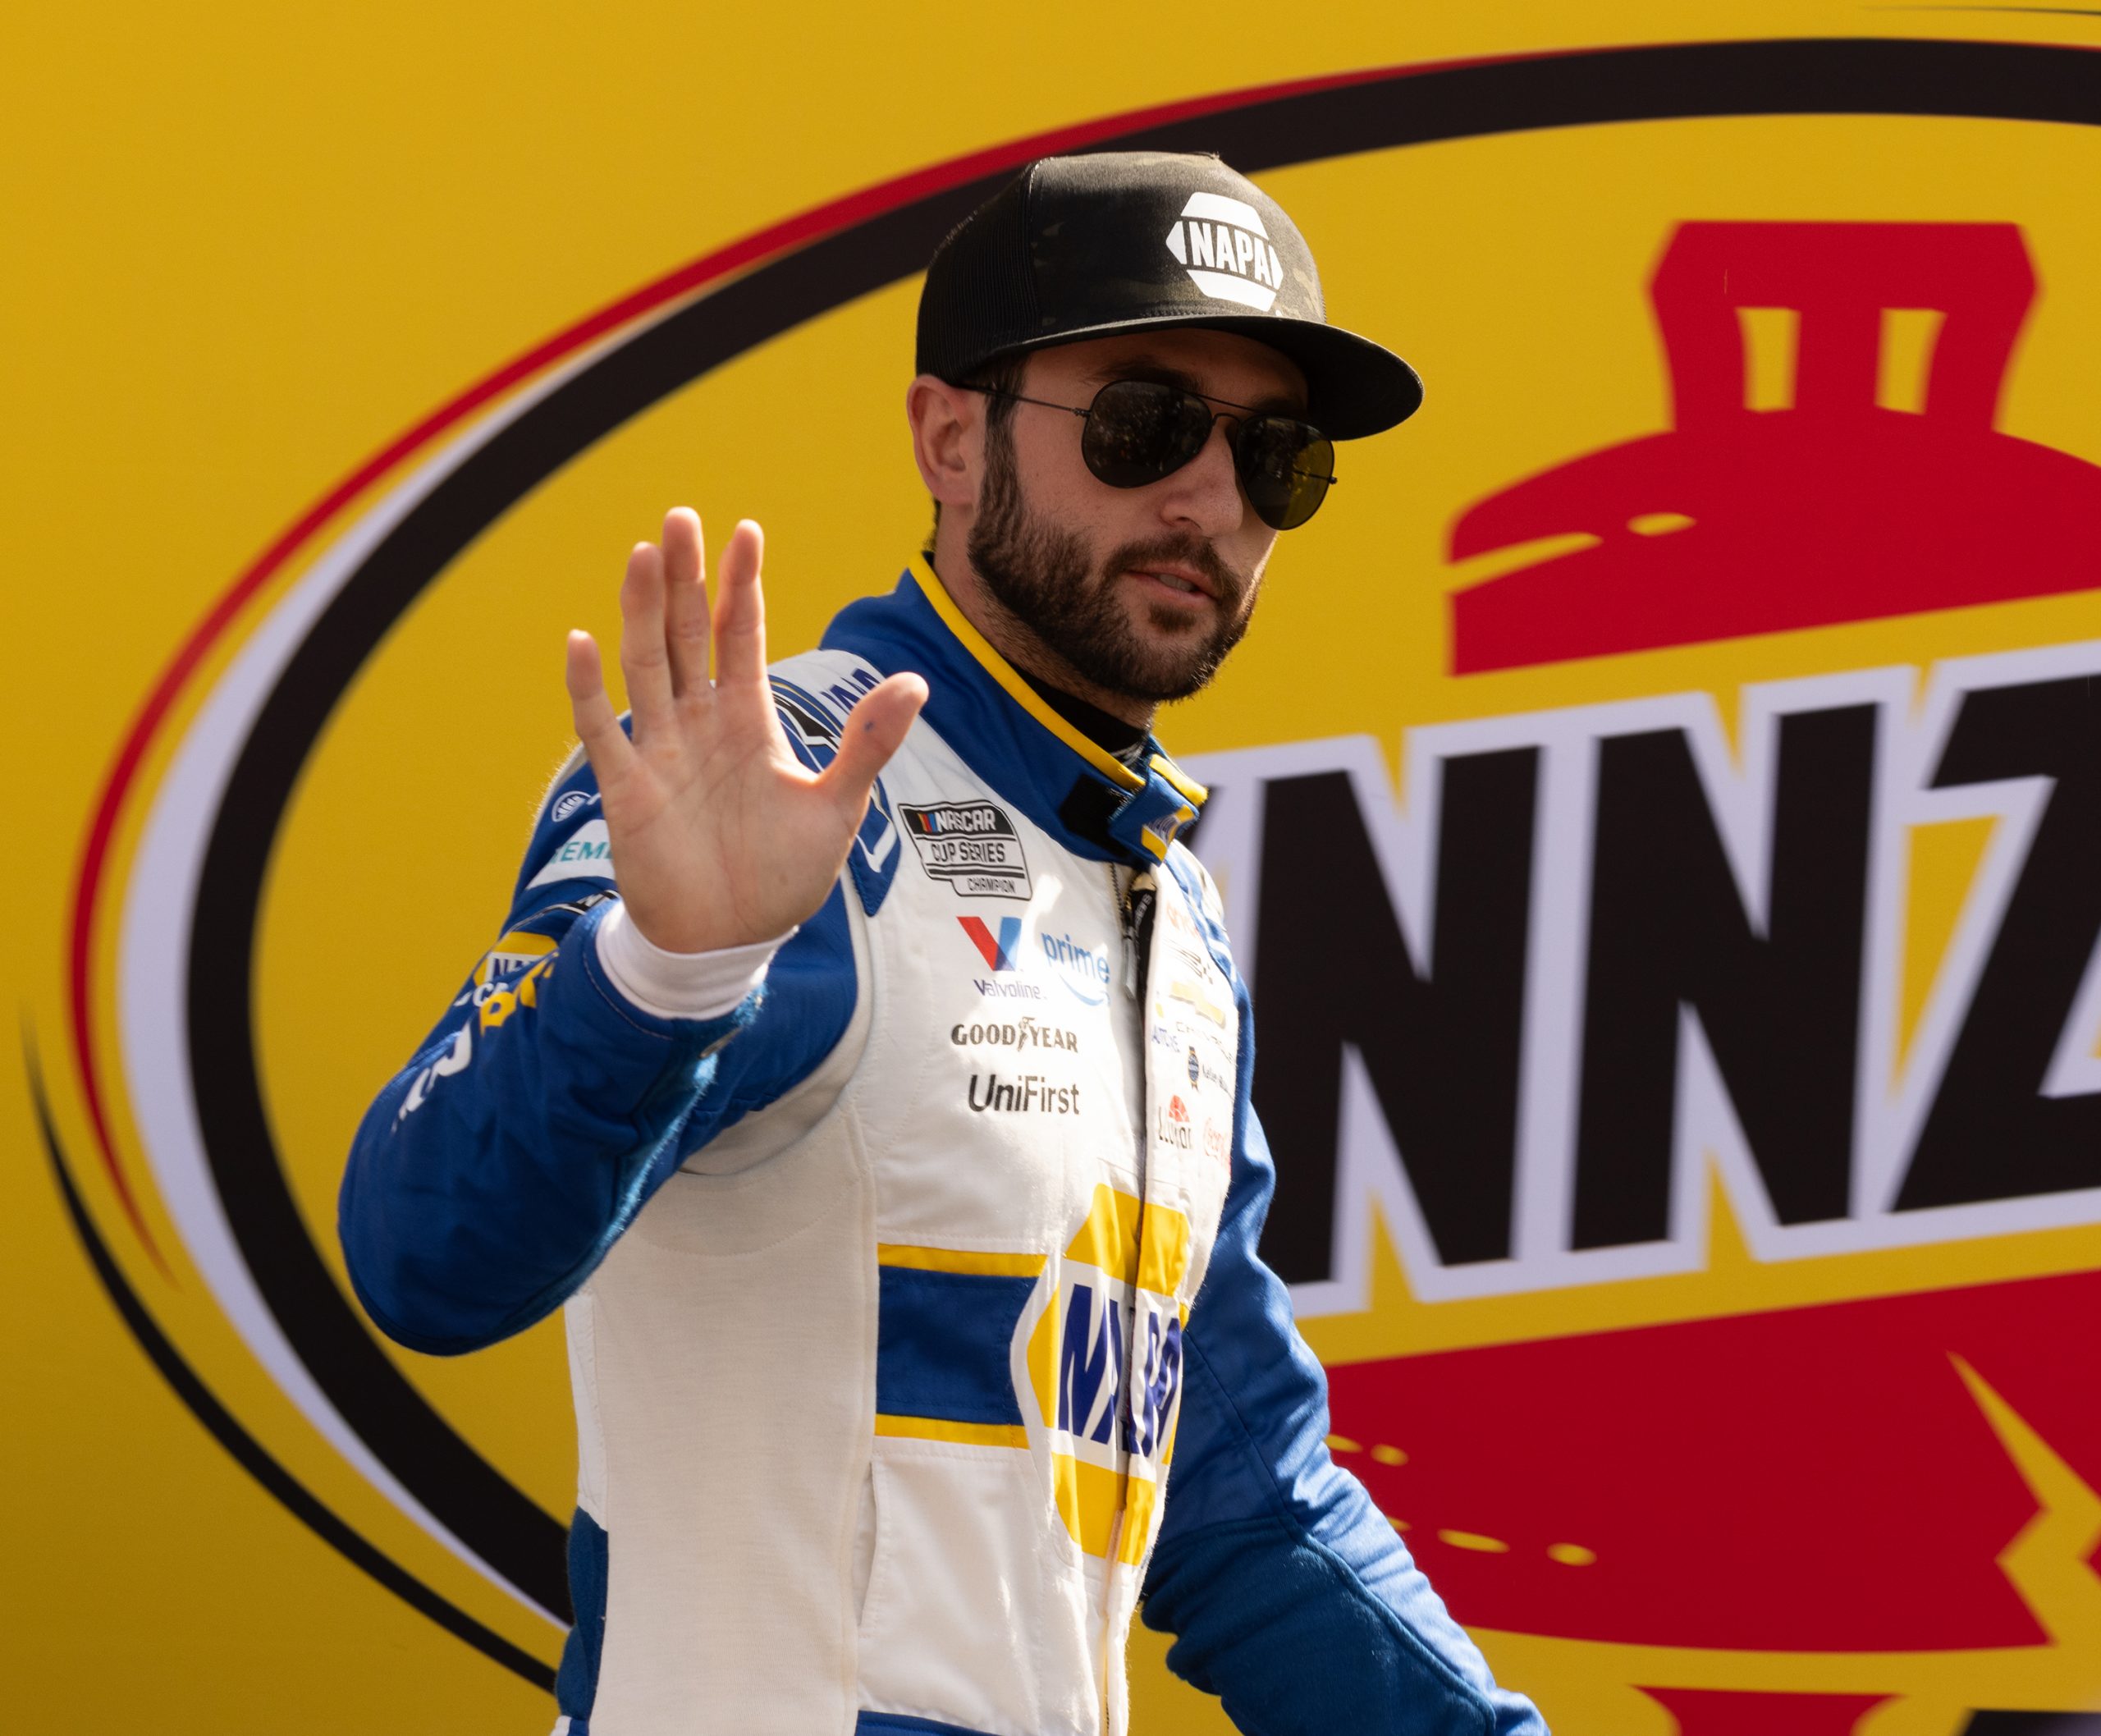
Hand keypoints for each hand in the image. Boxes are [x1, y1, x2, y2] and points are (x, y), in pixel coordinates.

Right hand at [564, 510, 925, 952]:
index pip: (742, 635)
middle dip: (686, 578)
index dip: (742, 585)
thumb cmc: (781, 875)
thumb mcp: (838, 808)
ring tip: (644, 555)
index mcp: (749, 719)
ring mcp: (660, 751)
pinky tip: (581, 640)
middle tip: (681, 517)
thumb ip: (867, 744)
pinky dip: (588, 689)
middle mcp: (700, 722)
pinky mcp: (626, 788)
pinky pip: (601, 730)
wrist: (732, 940)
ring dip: (642, 612)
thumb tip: (915, 681)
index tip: (746, 531)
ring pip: (646, 665)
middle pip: (688, 634)